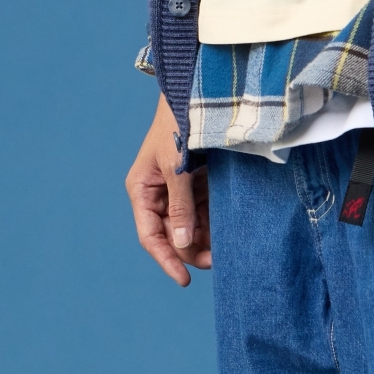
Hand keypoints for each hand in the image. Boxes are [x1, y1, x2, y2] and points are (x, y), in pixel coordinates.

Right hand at [125, 91, 209, 284]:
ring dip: (206, 239)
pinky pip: (206, 212)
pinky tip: (230, 231)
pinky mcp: (199, 184)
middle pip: (172, 235)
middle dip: (192, 250)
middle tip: (218, 261)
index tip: (184, 279)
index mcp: (143, 190)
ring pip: (191, 227)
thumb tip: (181, 242)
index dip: (166, 259)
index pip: (150, 236)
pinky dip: (215, 223)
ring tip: (227, 248)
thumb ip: (180, 205)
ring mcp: (180, 190)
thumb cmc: (179, 124)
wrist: (197, 93)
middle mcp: (159, 194)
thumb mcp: (177, 166)